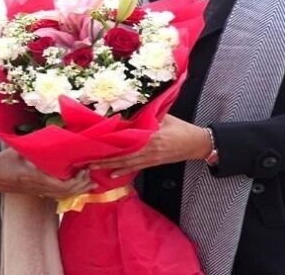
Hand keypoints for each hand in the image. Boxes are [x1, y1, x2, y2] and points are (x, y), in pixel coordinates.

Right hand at [0, 148, 95, 198]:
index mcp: (37, 178)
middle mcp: (39, 187)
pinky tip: (71, 186)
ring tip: (87, 184)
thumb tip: (55, 132)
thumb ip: (37, 144)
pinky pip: (55, 195)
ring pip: (61, 196)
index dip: (77, 180)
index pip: (63, 185)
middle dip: (81, 187)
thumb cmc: (1, 162)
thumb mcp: (20, 150)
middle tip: (92, 178)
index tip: (84, 169)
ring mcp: (37, 191)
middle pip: (66, 193)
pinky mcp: (34, 192)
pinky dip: (66, 192)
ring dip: (76, 191)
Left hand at [89, 114, 211, 177]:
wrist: (197, 144)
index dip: (110, 143)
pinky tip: (112, 174)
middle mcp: (148, 149)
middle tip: (86, 161)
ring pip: (126, 164)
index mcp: (151, 135)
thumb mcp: (165, 116)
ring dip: (109, 166)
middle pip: (122, 155)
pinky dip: (123, 171)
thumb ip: (148, 114)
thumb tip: (129, 109)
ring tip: (93, 168)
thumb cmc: (181, 127)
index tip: (95, 143)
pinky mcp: (153, 163)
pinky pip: (135, 167)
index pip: (126, 140)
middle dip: (104, 159)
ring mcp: (150, 158)